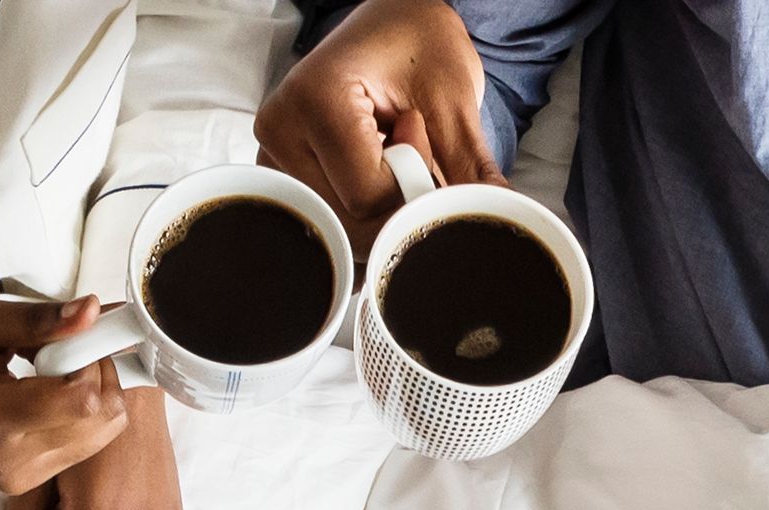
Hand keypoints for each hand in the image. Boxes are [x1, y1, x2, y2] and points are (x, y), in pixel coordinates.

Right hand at [0, 294, 127, 509]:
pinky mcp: (30, 482)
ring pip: (103, 431)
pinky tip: (46, 389)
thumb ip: (33, 319)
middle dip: (94, 371)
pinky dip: (82, 408)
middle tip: (56, 345)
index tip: (67, 331)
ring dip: (91, 387)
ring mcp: (19, 478)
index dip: (89, 358)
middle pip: (99, 418)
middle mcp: (6, 460)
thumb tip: (91, 312)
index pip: (80, 401)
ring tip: (46, 367)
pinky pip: (90, 441)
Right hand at [256, 0, 498, 246]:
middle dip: (394, 202)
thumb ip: (470, 169)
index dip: (411, 179)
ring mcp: (272, 154)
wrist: (393, 24)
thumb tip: (496, 216)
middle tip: (402, 143)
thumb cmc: (418, 47)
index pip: (367, 196)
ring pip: (337, 226)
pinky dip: (358, 210)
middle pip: (348, 219)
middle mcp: (280, 129)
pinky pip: (325, 219)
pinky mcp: (276, 172)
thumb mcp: (452, 102)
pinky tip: (365, 168)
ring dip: (376, 208)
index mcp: (315, 100)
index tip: (416, 127)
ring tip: (381, 150)